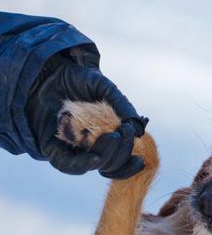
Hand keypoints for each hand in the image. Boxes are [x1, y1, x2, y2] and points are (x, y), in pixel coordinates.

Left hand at [25, 53, 147, 177]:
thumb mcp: (105, 89)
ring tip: (114, 137)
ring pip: (94, 165)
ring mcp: (72, 148)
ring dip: (107, 155)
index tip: (141, 160)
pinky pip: (67, 164)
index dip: (130, 165)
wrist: (48, 68)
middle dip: (122, 152)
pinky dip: (83, 164)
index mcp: (105, 137)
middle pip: (110, 164)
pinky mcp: (52, 148)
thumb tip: (139, 133)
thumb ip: (123, 107)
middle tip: (125, 131)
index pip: (120, 160)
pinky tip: (96, 158)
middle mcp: (90, 146)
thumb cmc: (77, 79)